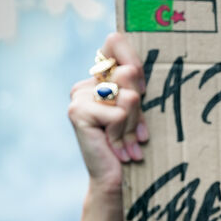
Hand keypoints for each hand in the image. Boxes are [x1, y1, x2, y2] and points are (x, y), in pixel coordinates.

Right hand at [68, 33, 147, 193]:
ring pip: (128, 96)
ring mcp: (79, 96)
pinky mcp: (78, 112)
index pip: (115, 41)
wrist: (116, 179)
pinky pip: (118, 114)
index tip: (142, 91)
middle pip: (129, 72)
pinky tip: (118, 148)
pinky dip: (124, 134)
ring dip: (134, 124)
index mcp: (101, 78)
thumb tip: (129, 70)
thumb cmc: (133, 144)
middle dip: (140, 106)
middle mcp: (87, 83)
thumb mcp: (140, 110)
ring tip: (129, 142)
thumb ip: (136, 85)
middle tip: (137, 131)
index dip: (135, 61)